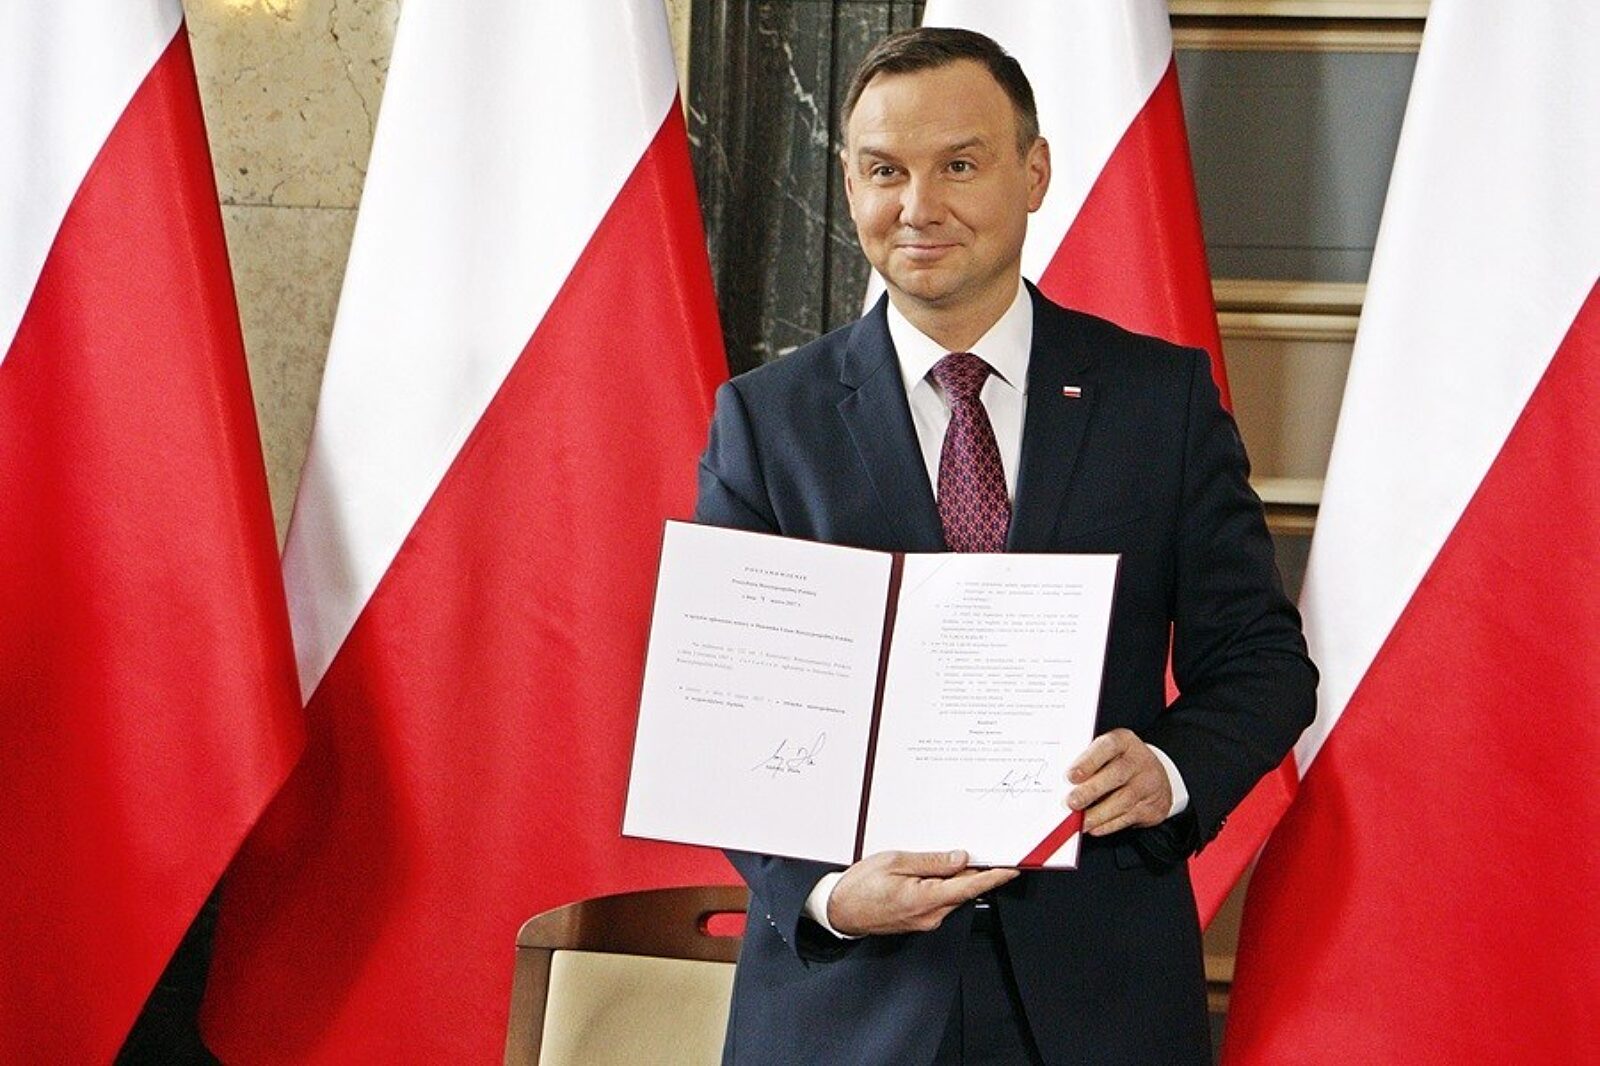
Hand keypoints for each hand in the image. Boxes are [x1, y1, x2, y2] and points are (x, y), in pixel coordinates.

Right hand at [827, 850, 1018, 935]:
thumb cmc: (860, 886)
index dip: (994, 877)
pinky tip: (937, 872)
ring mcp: (925, 921)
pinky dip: (945, 886)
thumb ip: (931, 861)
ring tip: (955, 857)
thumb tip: (960, 859)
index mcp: (925, 900)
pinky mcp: (919, 920)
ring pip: (952, 896)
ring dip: (958, 878)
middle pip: (963, 891)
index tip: (1012, 869)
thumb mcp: (895, 862)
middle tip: (987, 851)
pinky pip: (940, 901)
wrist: (839, 911)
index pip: (970, 887)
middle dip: (977, 872)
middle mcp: (930, 915)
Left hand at [1066, 728, 1172, 835]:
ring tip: (1079, 821)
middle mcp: (1139, 761)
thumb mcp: (1108, 753)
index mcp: (1124, 741)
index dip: (1088, 761)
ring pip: (1123, 801)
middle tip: (1071, 802)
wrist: (1156, 778)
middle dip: (1090, 791)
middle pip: (1116, 775)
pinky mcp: (1152, 807)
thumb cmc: (1121, 763)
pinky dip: (1108, 825)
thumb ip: (1088, 762)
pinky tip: (1094, 827)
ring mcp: (1148, 784)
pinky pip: (1128, 818)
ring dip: (1097, 814)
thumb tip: (1063, 783)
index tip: (1070, 776)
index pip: (1107, 746)